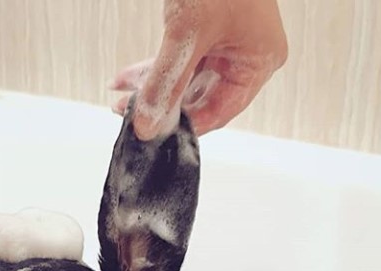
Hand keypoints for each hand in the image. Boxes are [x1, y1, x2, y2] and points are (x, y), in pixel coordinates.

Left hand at [110, 0, 287, 138]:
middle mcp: (247, 53)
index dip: (184, 124)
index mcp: (260, 60)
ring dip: (152, 88)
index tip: (151, 133)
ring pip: (185, 79)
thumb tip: (147, 125)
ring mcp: (227, 40)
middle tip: (127, 114)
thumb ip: (166, 82)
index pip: (219, 110)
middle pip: (199, 96)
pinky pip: (178, 58)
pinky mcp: (205, 27)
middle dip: (161, 105)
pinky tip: (127, 80)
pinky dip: (153, 68)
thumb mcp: (188, 31)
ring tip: (120, 99)